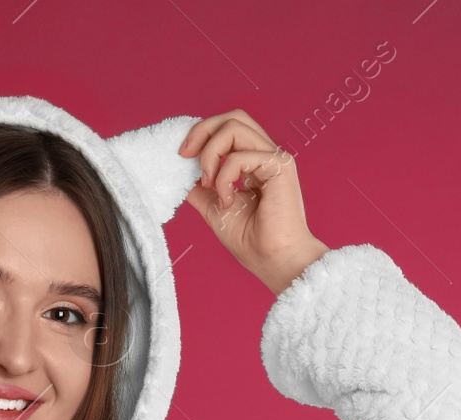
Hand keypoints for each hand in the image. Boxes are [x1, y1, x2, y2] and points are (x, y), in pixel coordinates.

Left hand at [177, 109, 328, 294]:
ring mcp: (275, 158)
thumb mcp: (213, 207)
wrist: (273, 261)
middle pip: (233, 117)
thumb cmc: (251, 241)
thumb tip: (180, 171)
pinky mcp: (280, 166)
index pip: (228, 129)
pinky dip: (223, 177)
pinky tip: (226, 201)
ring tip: (207, 183)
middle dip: (202, 130)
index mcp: (254, 163)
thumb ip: (200, 187)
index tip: (182, 156)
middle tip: (185, 156)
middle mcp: (266, 155)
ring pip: (234, 127)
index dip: (202, 133)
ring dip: (210, 153)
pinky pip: (240, 157)